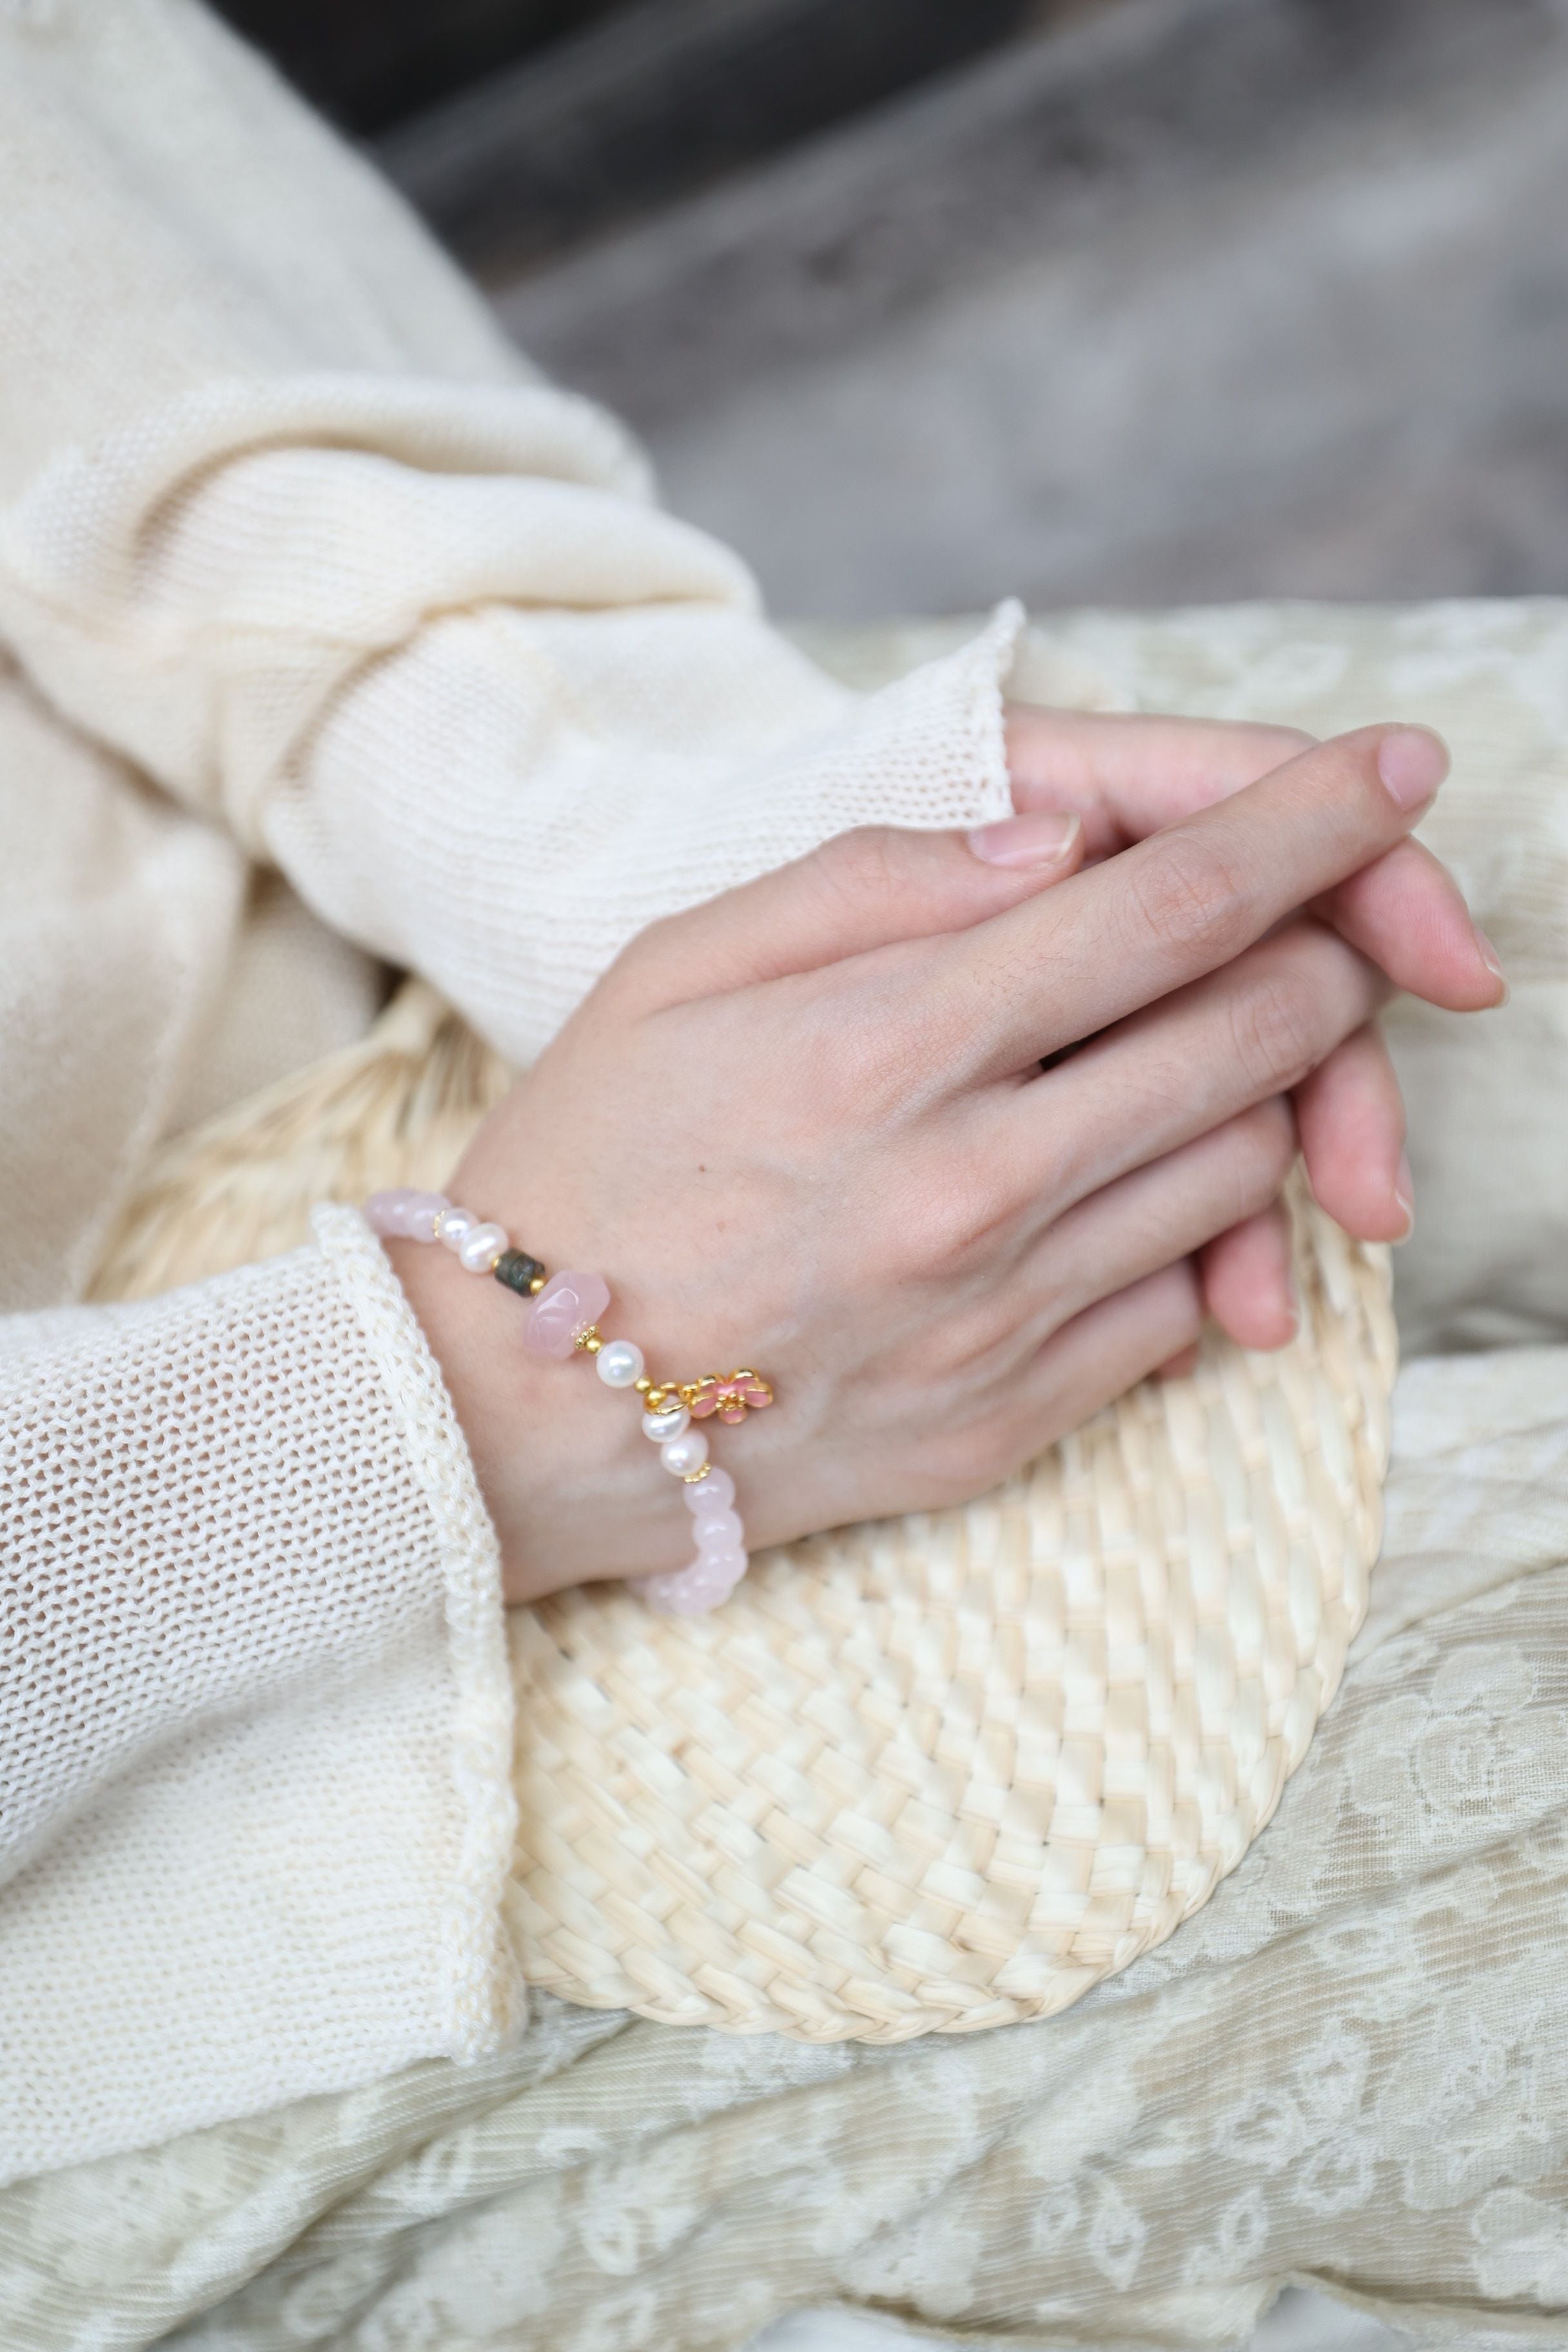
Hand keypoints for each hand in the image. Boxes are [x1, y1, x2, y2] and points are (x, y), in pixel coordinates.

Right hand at [392, 723, 1480, 1604]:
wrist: (514, 1415)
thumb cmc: (587, 1161)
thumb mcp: (675, 966)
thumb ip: (870, 880)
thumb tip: (1058, 840)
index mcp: (889, 1046)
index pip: (1174, 903)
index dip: (1317, 821)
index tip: (1400, 770)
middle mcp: (974, 1187)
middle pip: (1258, 1031)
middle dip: (1322, 950)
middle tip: (1291, 923)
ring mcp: (1005, 1317)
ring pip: (1247, 1167)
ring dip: (1256, 1089)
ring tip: (1161, 1060)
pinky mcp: (1014, 1419)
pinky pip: (1184, 1303)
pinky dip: (1186, 1230)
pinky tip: (1096, 1196)